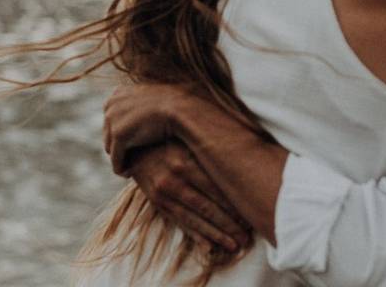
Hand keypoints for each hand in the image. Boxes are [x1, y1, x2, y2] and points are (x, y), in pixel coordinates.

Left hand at [103, 82, 195, 174]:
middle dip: (119, 146)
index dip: (122, 133)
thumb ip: (141, 105)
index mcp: (117, 94)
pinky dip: (121, 167)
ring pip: (110, 147)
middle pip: (108, 134)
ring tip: (131, 166)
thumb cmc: (173, 106)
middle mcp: (111, 105)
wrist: (181, 110)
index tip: (132, 143)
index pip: (112, 119)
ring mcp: (113, 120)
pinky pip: (116, 159)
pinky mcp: (119, 136)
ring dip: (120, 157)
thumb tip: (138, 115)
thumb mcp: (153, 100)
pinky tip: (129, 173)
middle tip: (131, 157)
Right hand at [128, 141, 251, 253]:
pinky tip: (209, 247)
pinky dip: (195, 236)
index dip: (235, 206)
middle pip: (208, 208)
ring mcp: (163, 194)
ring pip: (195, 220)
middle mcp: (174, 180)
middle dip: (230, 226)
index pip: (217, 189)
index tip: (251, 217)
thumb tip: (242, 167)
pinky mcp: (156, 202)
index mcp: (186, 162)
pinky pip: (179, 223)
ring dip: (216, 235)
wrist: (134, 142)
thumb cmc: (170, 138)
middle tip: (247, 238)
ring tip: (234, 246)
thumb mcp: (188, 141)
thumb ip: (210, 154)